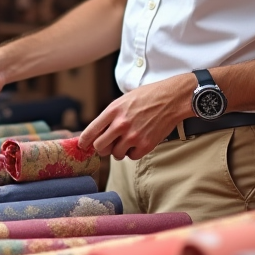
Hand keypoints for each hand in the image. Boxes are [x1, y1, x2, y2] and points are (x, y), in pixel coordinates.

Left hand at [78, 73, 193, 159]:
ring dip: (119, 150)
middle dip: (102, 148)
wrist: (171, 98)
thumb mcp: (123, 100)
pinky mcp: (146, 145)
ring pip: (116, 154)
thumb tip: (98, 131)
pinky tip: (138, 143)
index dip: (84, 141)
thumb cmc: (147, 97)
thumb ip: (110, 116)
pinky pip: (131, 157)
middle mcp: (120, 124)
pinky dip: (133, 153)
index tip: (82, 145)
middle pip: (100, 147)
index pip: (91, 131)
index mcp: (112, 111)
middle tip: (108, 145)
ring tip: (127, 141)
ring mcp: (133, 136)